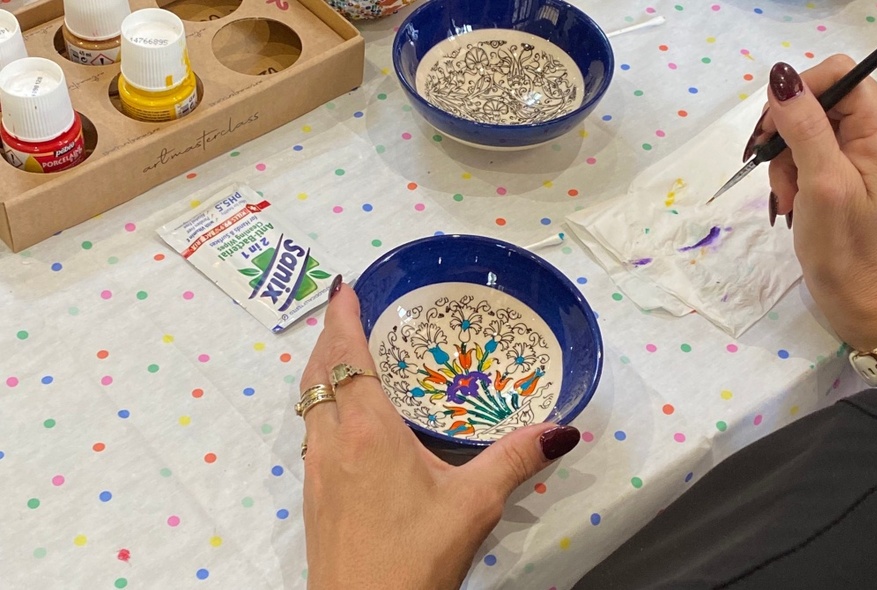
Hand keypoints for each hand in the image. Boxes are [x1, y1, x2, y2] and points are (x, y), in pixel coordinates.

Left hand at [299, 280, 579, 589]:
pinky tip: (348, 420)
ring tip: (346, 355)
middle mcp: (332, 441)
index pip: (346, 356)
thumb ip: (513, 460)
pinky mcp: (313, 494)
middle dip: (329, 335)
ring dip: (322, 369)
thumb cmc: (414, 557)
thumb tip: (561, 430)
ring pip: (309, 401)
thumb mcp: (472, 506)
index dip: (343, 317)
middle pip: (318, 372)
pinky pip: (311, 429)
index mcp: (367, 430)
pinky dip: (322, 403)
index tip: (345, 287)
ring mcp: (316, 469)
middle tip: (350, 312)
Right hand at [745, 55, 876, 350]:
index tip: (774, 129)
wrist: (859, 298)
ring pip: (803, 131)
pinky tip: (792, 202)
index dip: (801, 91)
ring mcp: (853, 157)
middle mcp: (869, 136)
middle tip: (772, 167)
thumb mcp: (822, 183)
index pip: (839, 75)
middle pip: (816, 102)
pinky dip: (788, 176)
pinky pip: (803, 156)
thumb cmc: (846, 247)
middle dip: (785, 133)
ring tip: (788, 197)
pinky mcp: (837, 175)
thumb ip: (804, 127)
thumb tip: (780, 77)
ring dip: (783, 161)